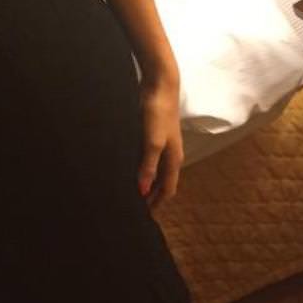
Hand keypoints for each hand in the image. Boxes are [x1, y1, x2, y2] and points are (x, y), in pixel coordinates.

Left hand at [137, 76, 183, 213]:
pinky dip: (141, 168)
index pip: (168, 190)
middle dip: (152, 197)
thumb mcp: (152, 142)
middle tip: (135, 209)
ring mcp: (162, 144)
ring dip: (146, 183)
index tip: (145, 218)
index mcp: (174, 159)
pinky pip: (148, 158)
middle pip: (163, 182)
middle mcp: (171, 154)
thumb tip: (144, 192)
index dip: (158, 204)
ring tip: (130, 192)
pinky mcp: (153, 134)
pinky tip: (128, 168)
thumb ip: (148, 166)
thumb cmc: (157, 113)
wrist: (159, 84)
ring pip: (155, 170)